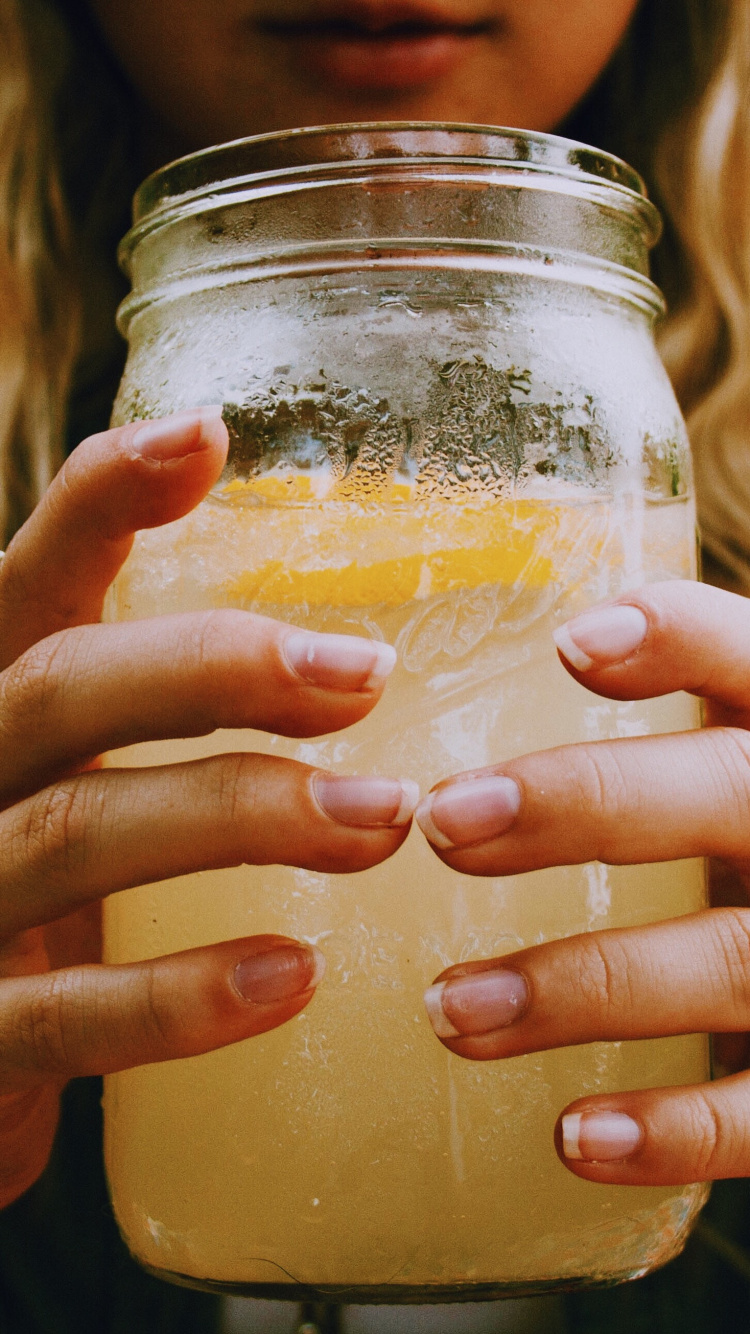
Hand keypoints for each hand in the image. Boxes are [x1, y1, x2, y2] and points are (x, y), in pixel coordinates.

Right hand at [0, 408, 415, 1207]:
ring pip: (73, 831)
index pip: (32, 577)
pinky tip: (295, 976)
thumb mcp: (81, 781)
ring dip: (238, 816)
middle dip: (214, 669)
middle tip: (365, 672)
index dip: (101, 498)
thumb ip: (155, 712)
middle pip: (61, 689)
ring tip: (384, 820)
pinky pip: (59, 1018)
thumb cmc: (45, 904)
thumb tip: (347, 647)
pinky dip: (178, 999)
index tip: (206, 438)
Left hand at [416, 581, 749, 1185]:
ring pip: (727, 961)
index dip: (679, 640)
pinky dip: (675, 1130)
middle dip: (589, 803)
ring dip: (583, 986)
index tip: (572, 647)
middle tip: (446, 822)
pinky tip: (574, 1136)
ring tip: (451, 1006)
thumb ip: (679, 707)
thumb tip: (546, 653)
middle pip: (728, 794)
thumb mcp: (745, 746)